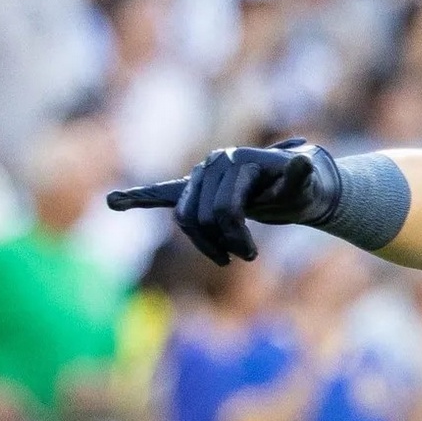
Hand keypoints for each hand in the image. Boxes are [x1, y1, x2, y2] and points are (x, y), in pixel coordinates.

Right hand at [107, 139, 339, 265]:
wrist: (296, 181)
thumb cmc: (302, 187)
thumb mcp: (307, 185)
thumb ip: (302, 176)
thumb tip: (303, 163)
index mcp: (235, 162)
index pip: (223, 209)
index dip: (236, 238)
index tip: (250, 256)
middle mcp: (213, 164)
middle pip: (201, 215)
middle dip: (222, 242)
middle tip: (246, 256)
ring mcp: (202, 175)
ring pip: (185, 217)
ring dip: (203, 242)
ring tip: (225, 258)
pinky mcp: (197, 187)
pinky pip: (163, 193)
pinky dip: (139, 197)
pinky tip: (114, 201)